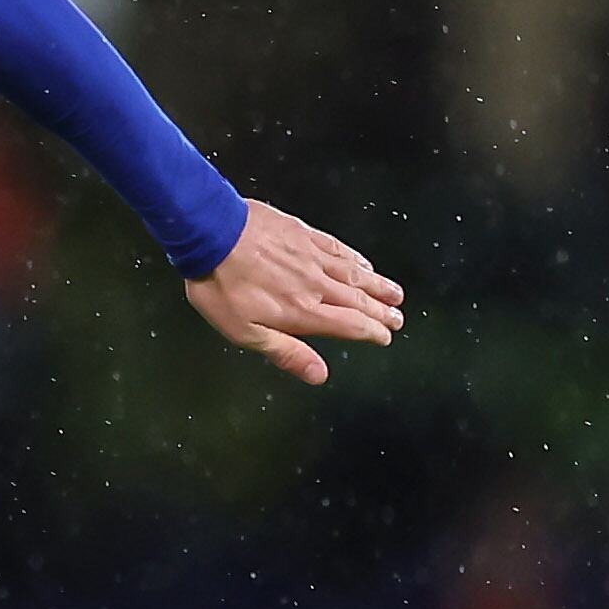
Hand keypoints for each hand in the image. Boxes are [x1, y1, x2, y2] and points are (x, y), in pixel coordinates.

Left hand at [187, 201, 404, 384]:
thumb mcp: (245, 332)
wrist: (211, 233)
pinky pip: (339, 248)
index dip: (371, 332)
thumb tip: (318, 375)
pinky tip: (364, 263)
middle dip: (381, 311)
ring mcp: (312, 256)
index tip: (384, 337)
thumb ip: (286, 352)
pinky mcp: (304, 234)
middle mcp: (315, 284)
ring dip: (378, 285)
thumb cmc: (221, 285)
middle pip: (358, 300)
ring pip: (355, 274)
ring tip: (395, 294)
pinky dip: (356, 258)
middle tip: (397, 318)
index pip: (350, 325)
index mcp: (303, 311)